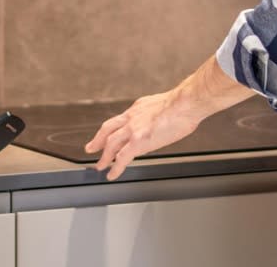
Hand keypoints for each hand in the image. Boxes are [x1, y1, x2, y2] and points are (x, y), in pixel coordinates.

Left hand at [83, 90, 202, 181]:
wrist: (186, 103)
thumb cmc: (183, 104)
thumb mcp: (163, 106)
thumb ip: (156, 117)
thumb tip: (159, 127)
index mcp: (138, 108)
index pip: (120, 120)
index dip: (113, 130)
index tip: (109, 135)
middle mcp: (132, 117)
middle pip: (107, 129)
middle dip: (97, 140)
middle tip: (91, 148)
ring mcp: (133, 128)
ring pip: (110, 144)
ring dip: (104, 156)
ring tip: (100, 166)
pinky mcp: (138, 140)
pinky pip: (122, 158)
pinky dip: (115, 167)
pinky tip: (112, 174)